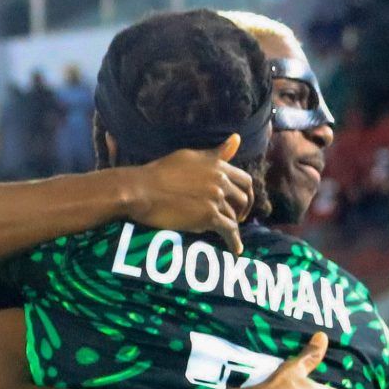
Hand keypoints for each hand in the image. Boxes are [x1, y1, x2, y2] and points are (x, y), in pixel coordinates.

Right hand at [126, 135, 259, 252]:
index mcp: (217, 165)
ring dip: (234, 227)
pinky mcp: (208, 216)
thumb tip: (237, 138)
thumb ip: (216, 153)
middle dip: (243, 211)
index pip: (245, 180)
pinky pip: (228, 231)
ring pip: (234, 216)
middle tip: (236, 219)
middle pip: (243, 199)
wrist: (142, 189)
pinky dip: (234, 241)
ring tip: (231, 235)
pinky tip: (236, 249)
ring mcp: (215, 199)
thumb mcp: (190, 157)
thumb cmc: (160, 172)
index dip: (246, 193)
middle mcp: (220, 181)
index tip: (242, 202)